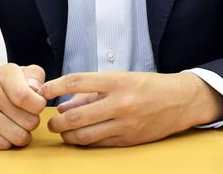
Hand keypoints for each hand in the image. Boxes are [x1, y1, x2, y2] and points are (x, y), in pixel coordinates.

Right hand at [0, 63, 46, 149]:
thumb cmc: (0, 87)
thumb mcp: (19, 73)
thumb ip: (36, 76)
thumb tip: (38, 92)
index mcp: (4, 73)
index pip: (26, 96)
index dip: (38, 105)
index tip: (36, 104)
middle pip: (29, 120)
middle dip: (32, 121)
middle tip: (24, 115)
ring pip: (18, 136)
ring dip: (22, 134)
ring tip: (16, 124)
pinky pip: (4, 145)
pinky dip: (8, 142)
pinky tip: (3, 131)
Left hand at [39, 71, 222, 146]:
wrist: (180, 100)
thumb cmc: (147, 86)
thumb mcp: (120, 79)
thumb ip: (91, 91)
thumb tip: (64, 106)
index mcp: (116, 81)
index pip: (76, 81)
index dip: (55, 87)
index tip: (42, 91)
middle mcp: (120, 102)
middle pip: (77, 115)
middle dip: (57, 121)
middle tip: (50, 122)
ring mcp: (125, 123)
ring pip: (85, 135)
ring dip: (68, 135)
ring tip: (63, 131)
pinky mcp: (129, 140)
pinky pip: (99, 144)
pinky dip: (85, 142)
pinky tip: (79, 137)